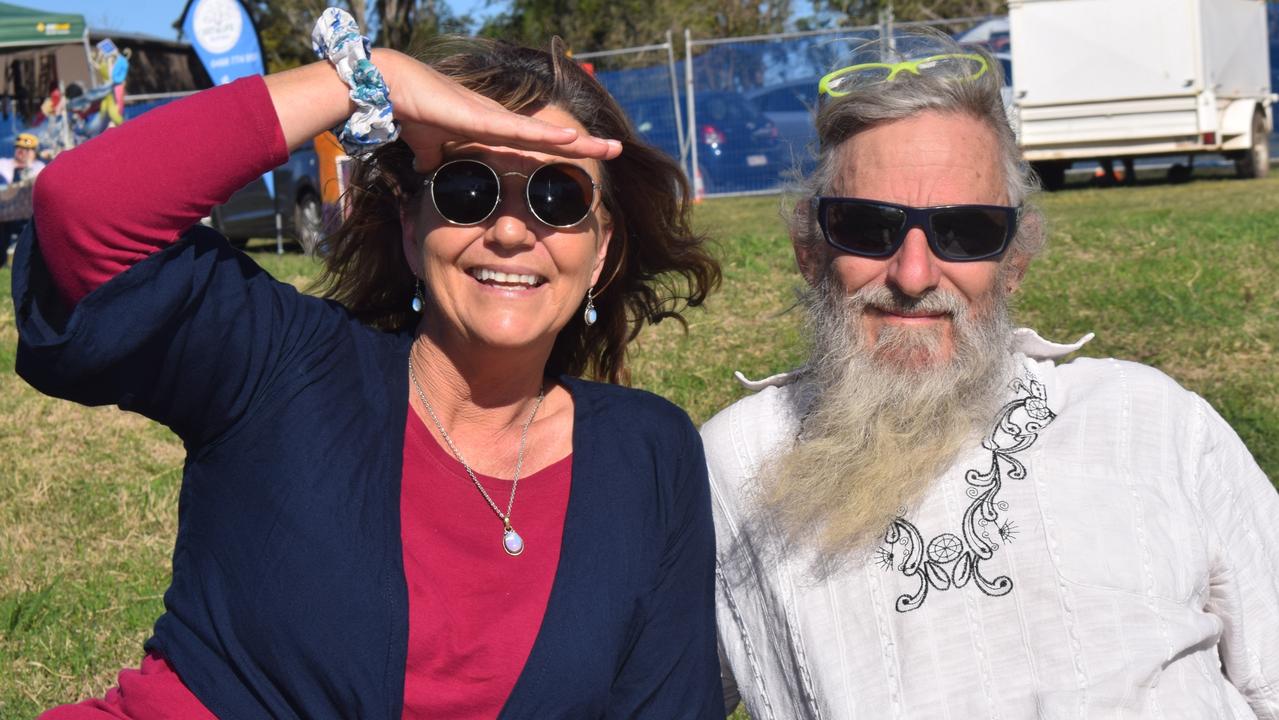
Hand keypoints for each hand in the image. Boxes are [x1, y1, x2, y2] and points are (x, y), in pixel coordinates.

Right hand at [267, 49, 622, 166]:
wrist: (388, 88)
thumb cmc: (408, 111)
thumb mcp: (429, 149)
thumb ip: (436, 161)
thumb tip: (432, 175)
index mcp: (490, 130)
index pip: (534, 145)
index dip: (561, 152)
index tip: (586, 163)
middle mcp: (499, 122)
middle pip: (550, 138)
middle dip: (584, 145)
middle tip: (615, 151)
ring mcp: (493, 118)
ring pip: (544, 134)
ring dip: (577, 142)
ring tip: (609, 148)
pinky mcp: (480, 118)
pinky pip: (519, 131)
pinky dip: (545, 138)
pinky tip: (570, 141)